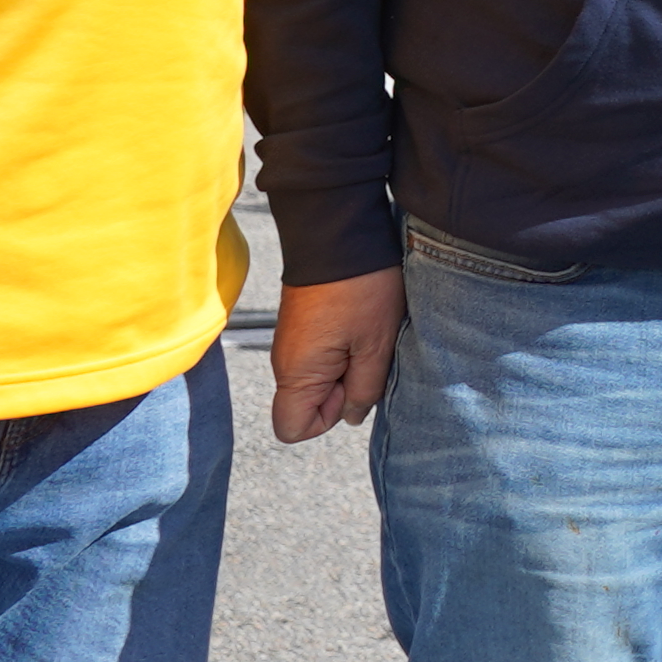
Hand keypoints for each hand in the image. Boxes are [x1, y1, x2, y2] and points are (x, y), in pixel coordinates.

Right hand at [270, 271, 400, 441]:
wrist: (337, 233)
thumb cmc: (360, 288)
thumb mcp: (376, 345)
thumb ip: (365, 389)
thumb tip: (353, 416)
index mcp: (296, 374)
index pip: (293, 429)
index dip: (329, 419)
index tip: (352, 385)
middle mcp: (285, 363)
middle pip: (308, 404)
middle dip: (343, 392)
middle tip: (365, 355)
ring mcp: (292, 344)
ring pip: (318, 379)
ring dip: (347, 368)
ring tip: (365, 337)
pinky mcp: (302, 328)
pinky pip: (320, 357)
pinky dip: (343, 350)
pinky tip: (360, 326)